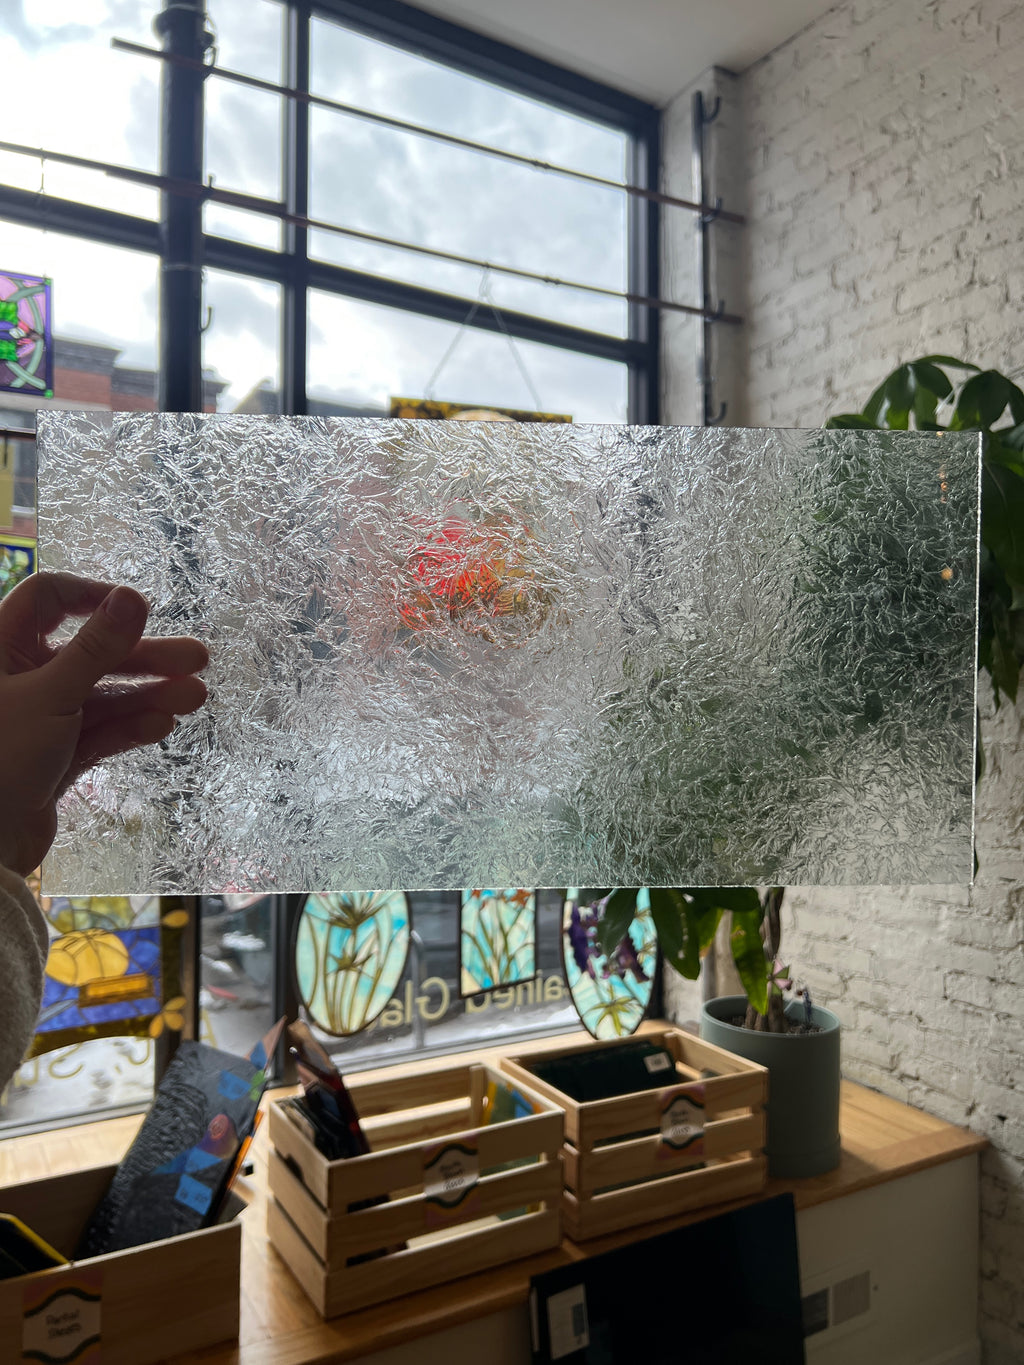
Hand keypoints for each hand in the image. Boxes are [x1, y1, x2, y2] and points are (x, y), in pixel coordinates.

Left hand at [0, 572, 208, 875]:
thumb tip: (132, 597)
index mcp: (3, 648)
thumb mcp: (53, 695)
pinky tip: (161, 726)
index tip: (138, 608)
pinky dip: (129, 728)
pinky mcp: (56, 756)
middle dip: (145, 657)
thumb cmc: (2, 758)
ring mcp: (40, 718)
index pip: (49, 598)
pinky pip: (99, 732)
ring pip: (102, 695)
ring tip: (196, 698)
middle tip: (197, 659)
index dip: (94, 597)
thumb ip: (96, 648)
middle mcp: (20, 677)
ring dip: (149, 695)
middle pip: (91, 652)